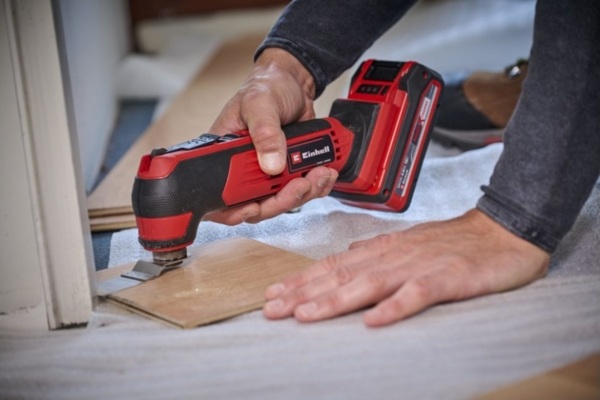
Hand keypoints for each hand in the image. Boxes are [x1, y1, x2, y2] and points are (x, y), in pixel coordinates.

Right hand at [205, 48, 337, 224]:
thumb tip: (271, 165)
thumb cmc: (267, 86)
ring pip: (281, 201)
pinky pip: (300, 190)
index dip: (235, 210)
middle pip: (256, 206)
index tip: (255, 206)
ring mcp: (267, 172)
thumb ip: (265, 132)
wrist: (294, 82)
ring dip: (303, 194)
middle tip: (300, 185)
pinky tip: (324, 172)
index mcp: (224, 155)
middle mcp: (243, 169)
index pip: (221, 195)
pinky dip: (315, 186)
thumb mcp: (261, 104)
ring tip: (319, 174)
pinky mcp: (288, 171)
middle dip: (282, 201)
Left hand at [263, 209, 549, 326]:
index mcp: (384, 249)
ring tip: (305, 315)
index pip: (334, 265)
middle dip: (303, 292)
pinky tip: (374, 321)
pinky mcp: (448, 278)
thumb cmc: (455, 241)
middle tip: (272, 308)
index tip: (273, 294)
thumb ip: (376, 250)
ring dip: (335, 300)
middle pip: (342, 275)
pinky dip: (395, 307)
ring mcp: (420, 266)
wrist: (503, 231)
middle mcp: (395, 256)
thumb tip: (346, 254)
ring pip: (370, 284)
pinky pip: (418, 294)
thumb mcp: (409, 242)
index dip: (302, 280)